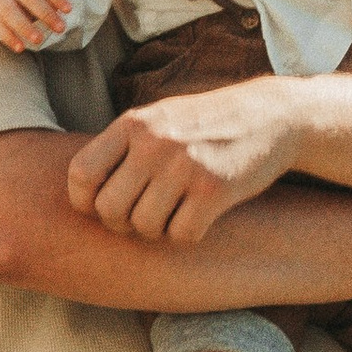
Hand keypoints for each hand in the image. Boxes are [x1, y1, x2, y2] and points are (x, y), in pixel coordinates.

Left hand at [64, 76, 297, 240]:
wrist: (272, 117)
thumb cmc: (206, 125)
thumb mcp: (158, 120)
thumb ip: (122, 148)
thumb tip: (79, 196)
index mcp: (132, 124)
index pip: (80, 174)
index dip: (84, 202)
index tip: (101, 208)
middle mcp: (154, 142)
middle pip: (109, 210)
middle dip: (123, 224)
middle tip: (145, 216)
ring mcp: (184, 164)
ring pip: (144, 227)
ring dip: (158, 230)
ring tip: (175, 212)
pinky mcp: (215, 188)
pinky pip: (182, 234)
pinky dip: (188, 235)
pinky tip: (201, 217)